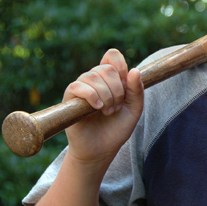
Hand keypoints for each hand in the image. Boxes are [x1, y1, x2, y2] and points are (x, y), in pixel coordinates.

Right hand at [63, 49, 143, 165]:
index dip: (120, 65)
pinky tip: (97, 108)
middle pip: (106, 68)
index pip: (112, 56)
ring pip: (92, 76)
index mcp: (111, 79)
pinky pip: (77, 86)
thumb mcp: (134, 109)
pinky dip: (91, 96)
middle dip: (117, 89)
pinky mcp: (69, 99)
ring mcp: (82, 88)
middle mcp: (95, 80)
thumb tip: (134, 70)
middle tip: (117, 107)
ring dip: (106, 95)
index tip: (126, 82)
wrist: (101, 149)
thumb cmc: (117, 128)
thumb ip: (137, 90)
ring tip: (108, 111)